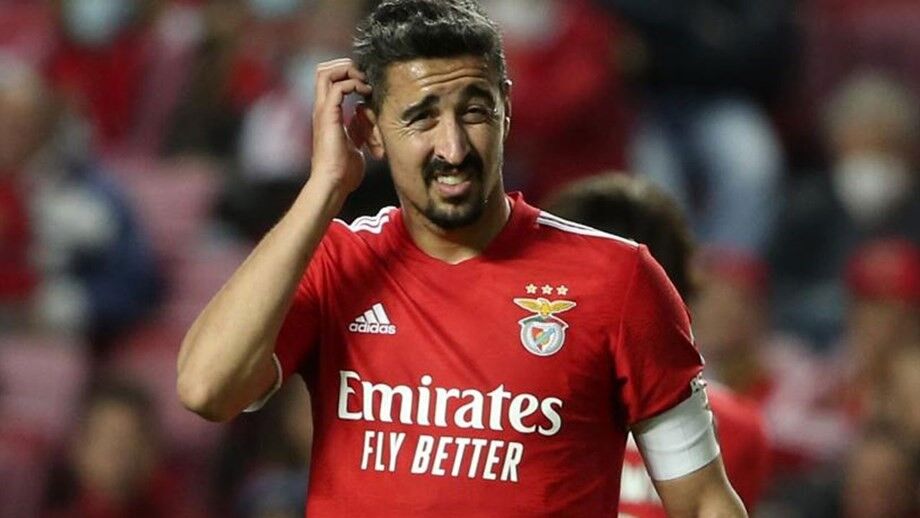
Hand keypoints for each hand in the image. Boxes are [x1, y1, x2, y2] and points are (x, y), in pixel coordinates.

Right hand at [310, 58, 373, 195]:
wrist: (334, 183)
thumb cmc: (344, 171)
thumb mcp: (355, 144)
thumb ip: (358, 130)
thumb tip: (366, 119)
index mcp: (327, 114)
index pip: (328, 80)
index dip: (347, 74)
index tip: (366, 84)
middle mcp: (322, 108)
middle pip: (323, 70)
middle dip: (346, 66)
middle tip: (364, 79)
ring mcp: (323, 111)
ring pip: (326, 72)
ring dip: (349, 72)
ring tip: (365, 84)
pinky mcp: (328, 115)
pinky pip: (338, 87)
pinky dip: (353, 84)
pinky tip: (366, 94)